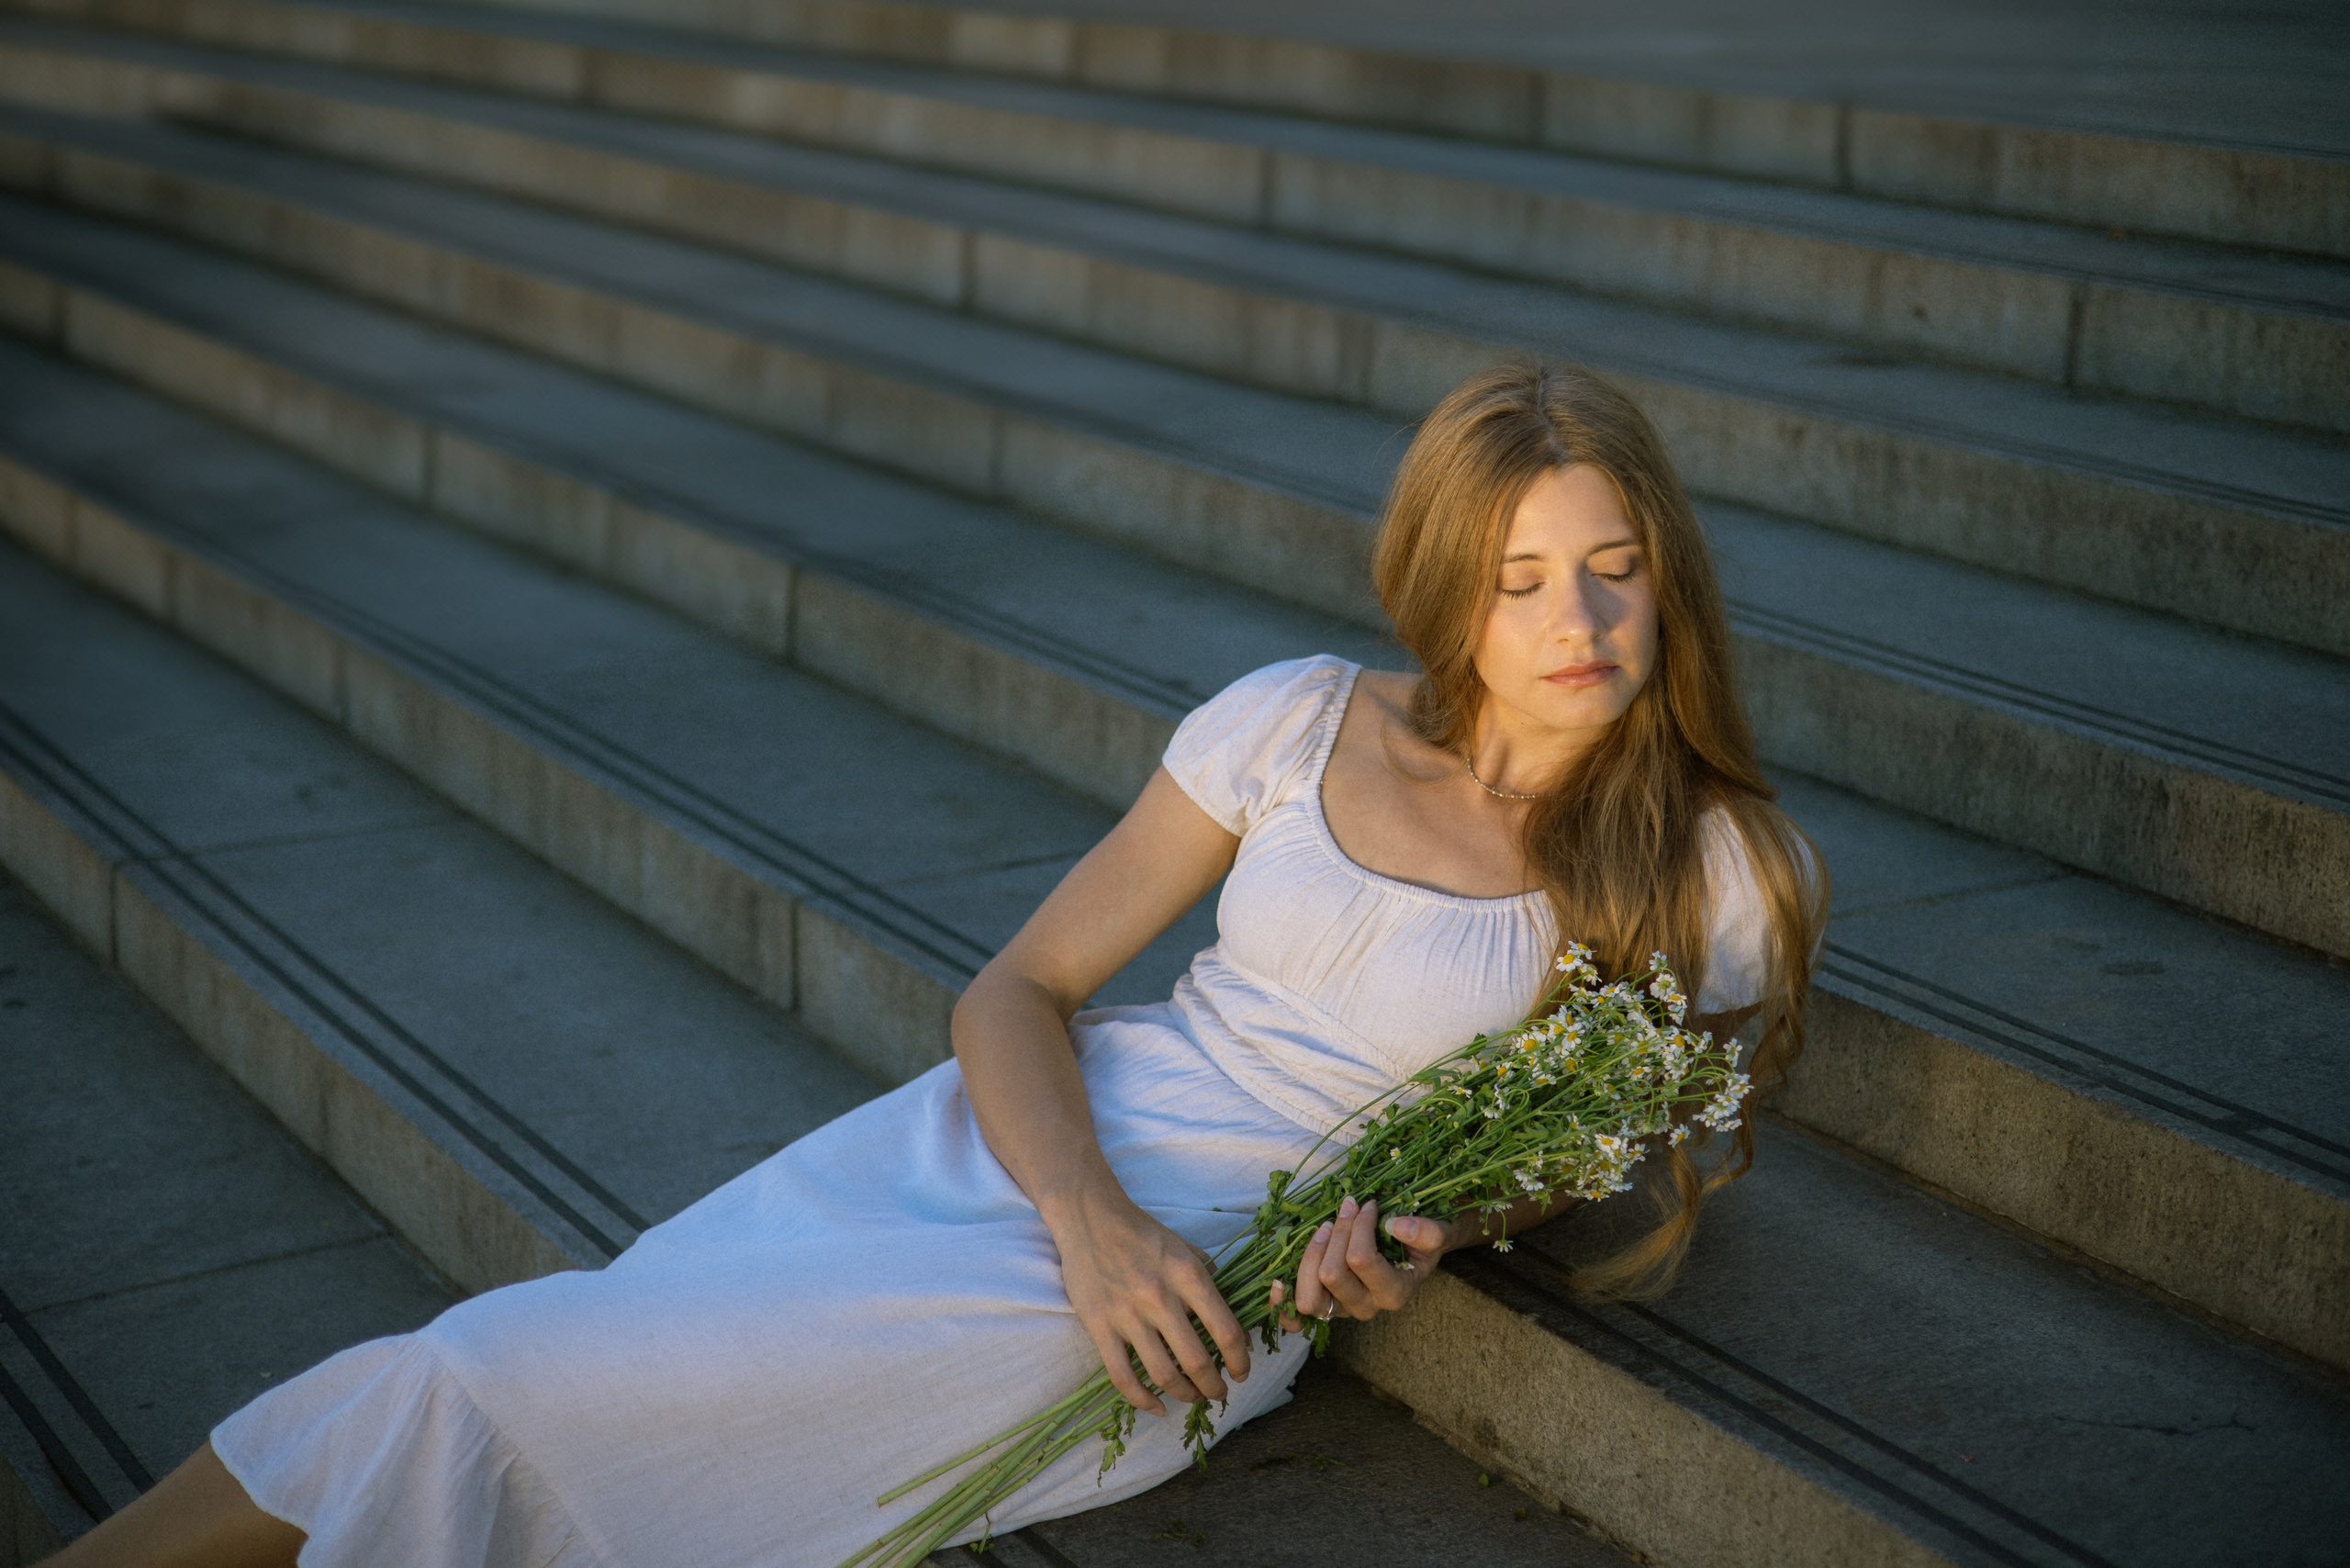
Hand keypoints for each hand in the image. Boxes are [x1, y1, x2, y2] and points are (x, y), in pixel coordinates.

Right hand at [1046, 1187, 1251, 1417]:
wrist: (1090, 1217)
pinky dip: (1142, 1400)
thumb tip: (1236, 1330)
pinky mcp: (1099, 1326)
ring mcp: (1126, 1313)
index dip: (1240, 1359)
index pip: (1225, 1330)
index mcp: (1187, 1274)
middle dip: (1214, 1386)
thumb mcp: (1186, 1249)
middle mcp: (1159, 1296)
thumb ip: (1212, 1284)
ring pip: (1163, 1374)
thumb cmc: (1144, 1235)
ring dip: (1185, 1395)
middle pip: (1196, 1360)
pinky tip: (1157, 1408)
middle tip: (1219, 1392)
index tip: (1242, 1372)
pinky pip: (1122, 1376)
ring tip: (1194, 1398)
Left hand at [1268, 1197, 1450, 1330]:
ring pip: (1309, 1297)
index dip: (1358, 1226)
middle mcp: (1367, 1308)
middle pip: (1331, 1274)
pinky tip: (1279, 1280)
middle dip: (1335, 1234)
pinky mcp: (1324, 1306)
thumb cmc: (1424, 1240)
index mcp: (1394, 1294)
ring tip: (1324, 1229)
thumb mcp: (1437, 1233)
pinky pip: (1295, 1315)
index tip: (1367, 1204)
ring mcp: (1341, 1310)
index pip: (1361, 1259)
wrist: (1418, 1252)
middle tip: (1346, 1208)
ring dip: (1311, 1255)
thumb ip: (1427, 1232)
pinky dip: (1282, 1302)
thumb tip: (1395, 1225)